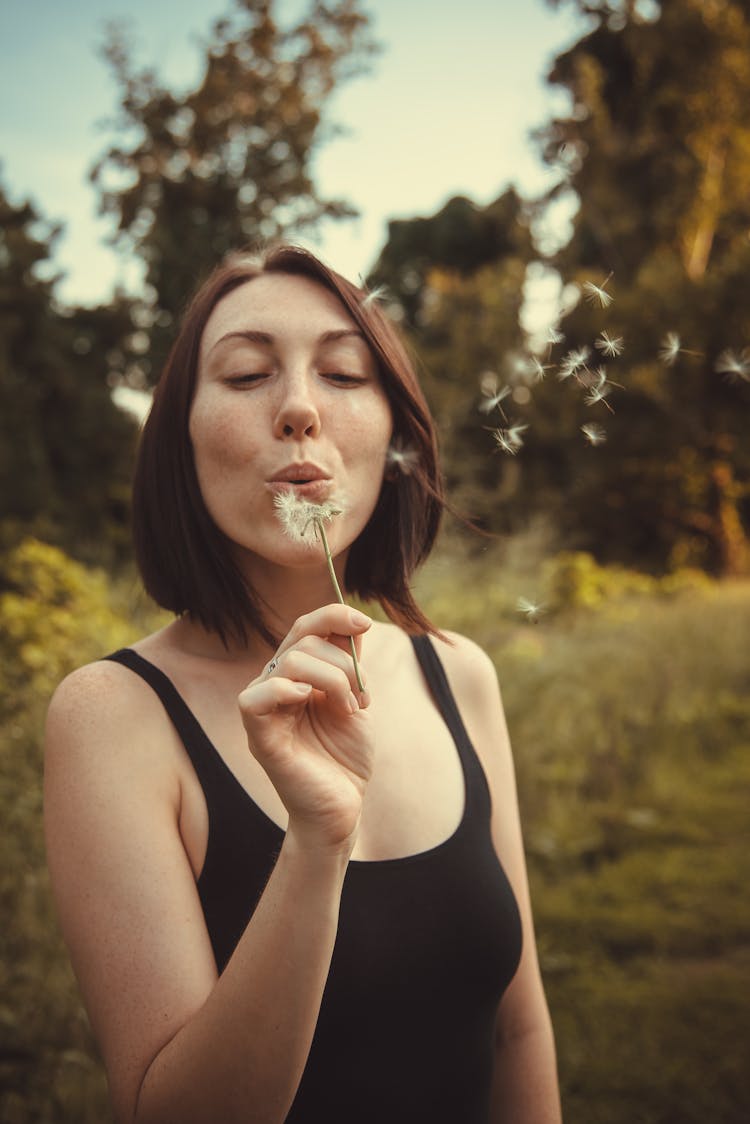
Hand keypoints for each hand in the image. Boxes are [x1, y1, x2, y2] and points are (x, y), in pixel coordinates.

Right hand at [238, 605, 372, 853]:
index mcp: (297, 675)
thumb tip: (352, 623)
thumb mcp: (356, 700)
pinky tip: (308, 701)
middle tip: (361, 698)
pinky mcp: (259, 736)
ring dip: (333, 679)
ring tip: (348, 709)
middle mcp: (276, 686)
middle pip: (303, 642)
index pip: (305, 627)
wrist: (343, 808)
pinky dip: (284, 690)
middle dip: (344, 663)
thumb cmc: (346, 758)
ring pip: (290, 662)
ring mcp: (265, 710)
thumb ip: (349, 664)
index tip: (364, 623)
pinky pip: (255, 698)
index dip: (332, 616)